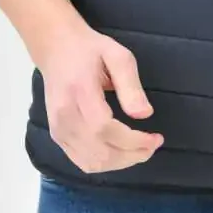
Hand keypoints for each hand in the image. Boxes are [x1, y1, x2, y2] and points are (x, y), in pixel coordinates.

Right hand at [40, 25, 163, 173]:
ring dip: (121, 163)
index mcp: (79, 93)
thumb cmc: (89, 49)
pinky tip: (121, 153)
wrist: (55, 48)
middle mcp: (65, 117)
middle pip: (100, 152)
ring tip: (141, 150)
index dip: (133, 141)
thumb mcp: (117, 55)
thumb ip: (131, 85)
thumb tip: (145, 115)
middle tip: (153, 145)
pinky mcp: (57, 136)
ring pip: (92, 163)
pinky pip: (82, 162)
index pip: (105, 129)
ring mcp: (58, 129)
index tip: (156, 138)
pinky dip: (105, 164)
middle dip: (132, 155)